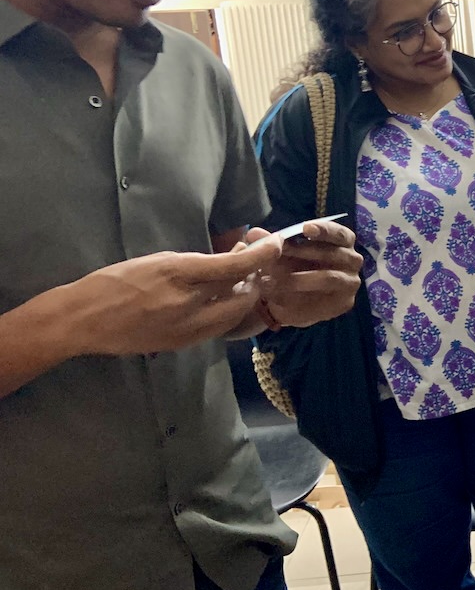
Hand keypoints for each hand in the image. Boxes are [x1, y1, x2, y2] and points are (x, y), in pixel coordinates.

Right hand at [71, 240, 283, 355]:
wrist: (84, 320)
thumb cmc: (117, 281)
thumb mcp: (159, 260)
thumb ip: (197, 262)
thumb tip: (233, 259)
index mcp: (178, 273)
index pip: (234, 266)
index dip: (261, 255)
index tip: (275, 245)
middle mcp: (187, 302)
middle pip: (243, 294)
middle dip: (255, 279)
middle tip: (253, 266)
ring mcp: (186, 327)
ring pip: (234, 314)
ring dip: (244, 298)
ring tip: (239, 283)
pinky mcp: (183, 344)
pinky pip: (218, 328)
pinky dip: (227, 314)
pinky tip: (221, 302)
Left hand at [249, 219, 362, 329]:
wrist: (293, 299)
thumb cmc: (293, 266)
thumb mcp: (280, 253)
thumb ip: (269, 243)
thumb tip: (253, 233)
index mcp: (342, 242)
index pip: (339, 233)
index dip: (324, 230)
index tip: (305, 228)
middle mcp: (352, 260)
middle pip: (333, 254)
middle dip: (303, 252)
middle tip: (276, 253)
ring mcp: (350, 282)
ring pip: (328, 277)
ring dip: (298, 278)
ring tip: (269, 281)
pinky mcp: (344, 303)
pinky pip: (323, 300)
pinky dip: (298, 299)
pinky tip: (277, 299)